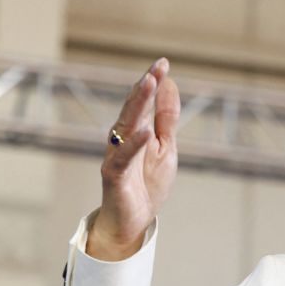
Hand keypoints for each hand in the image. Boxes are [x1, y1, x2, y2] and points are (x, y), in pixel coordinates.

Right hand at [88, 58, 179, 260]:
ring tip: (149, 84)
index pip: (144, 102)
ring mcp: (116, 156)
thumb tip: (170, 85)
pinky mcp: (114, 175)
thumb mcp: (166, 148)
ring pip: (125, 125)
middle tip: (155, 67)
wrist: (133, 222)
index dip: (153, 82)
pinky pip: (122, 157)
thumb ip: (166, 119)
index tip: (163, 63)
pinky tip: (146, 132)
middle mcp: (123, 139)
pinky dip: (134, 144)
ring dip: (137, 104)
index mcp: (136, 131)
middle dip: (144, 87)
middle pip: (133, 108)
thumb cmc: (146, 184)